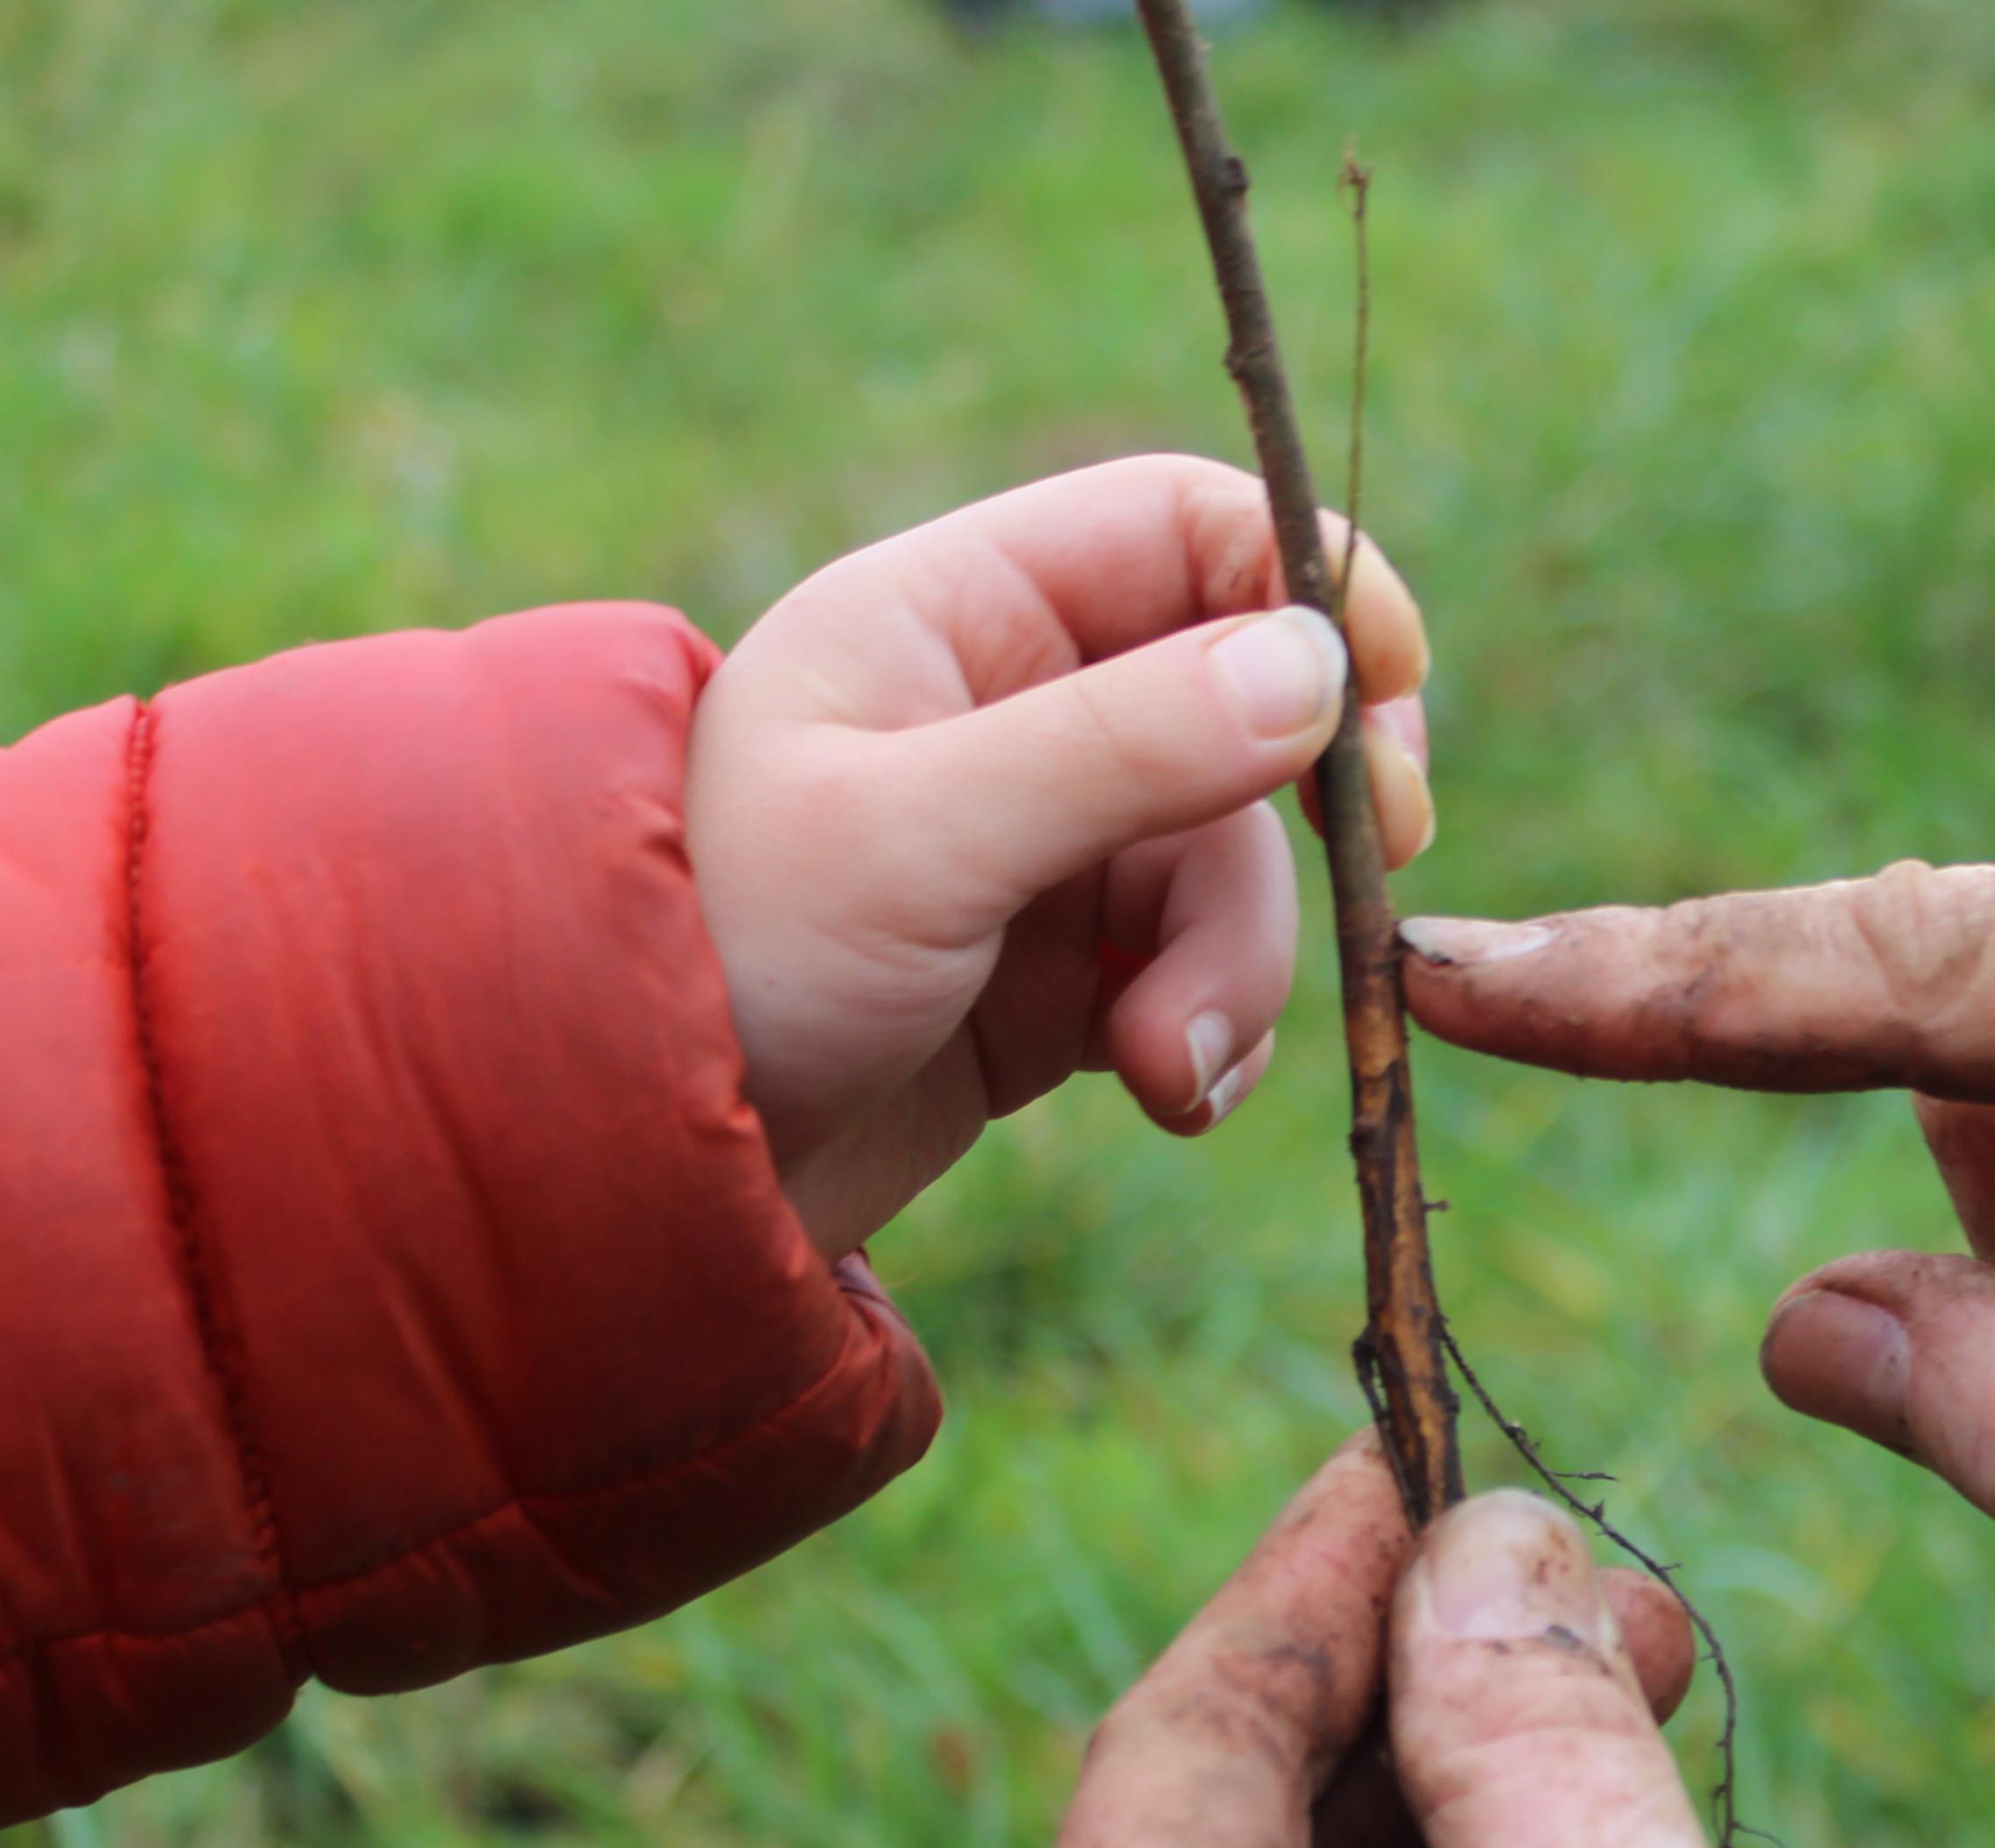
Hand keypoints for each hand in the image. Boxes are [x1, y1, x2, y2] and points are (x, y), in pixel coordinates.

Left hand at [689, 457, 1434, 1257]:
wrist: (605, 1175)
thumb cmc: (716, 961)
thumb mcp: (917, 840)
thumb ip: (1121, 748)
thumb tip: (1320, 668)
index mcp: (951, 614)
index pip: (1184, 526)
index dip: (1310, 584)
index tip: (1389, 696)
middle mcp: (1003, 712)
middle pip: (1243, 713)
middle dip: (1299, 815)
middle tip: (1377, 875)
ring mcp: (1033, 852)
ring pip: (1231, 866)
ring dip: (1238, 970)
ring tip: (1169, 1070)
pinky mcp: (1048, 984)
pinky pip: (1195, 977)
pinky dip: (1210, 1034)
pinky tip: (1167, 1097)